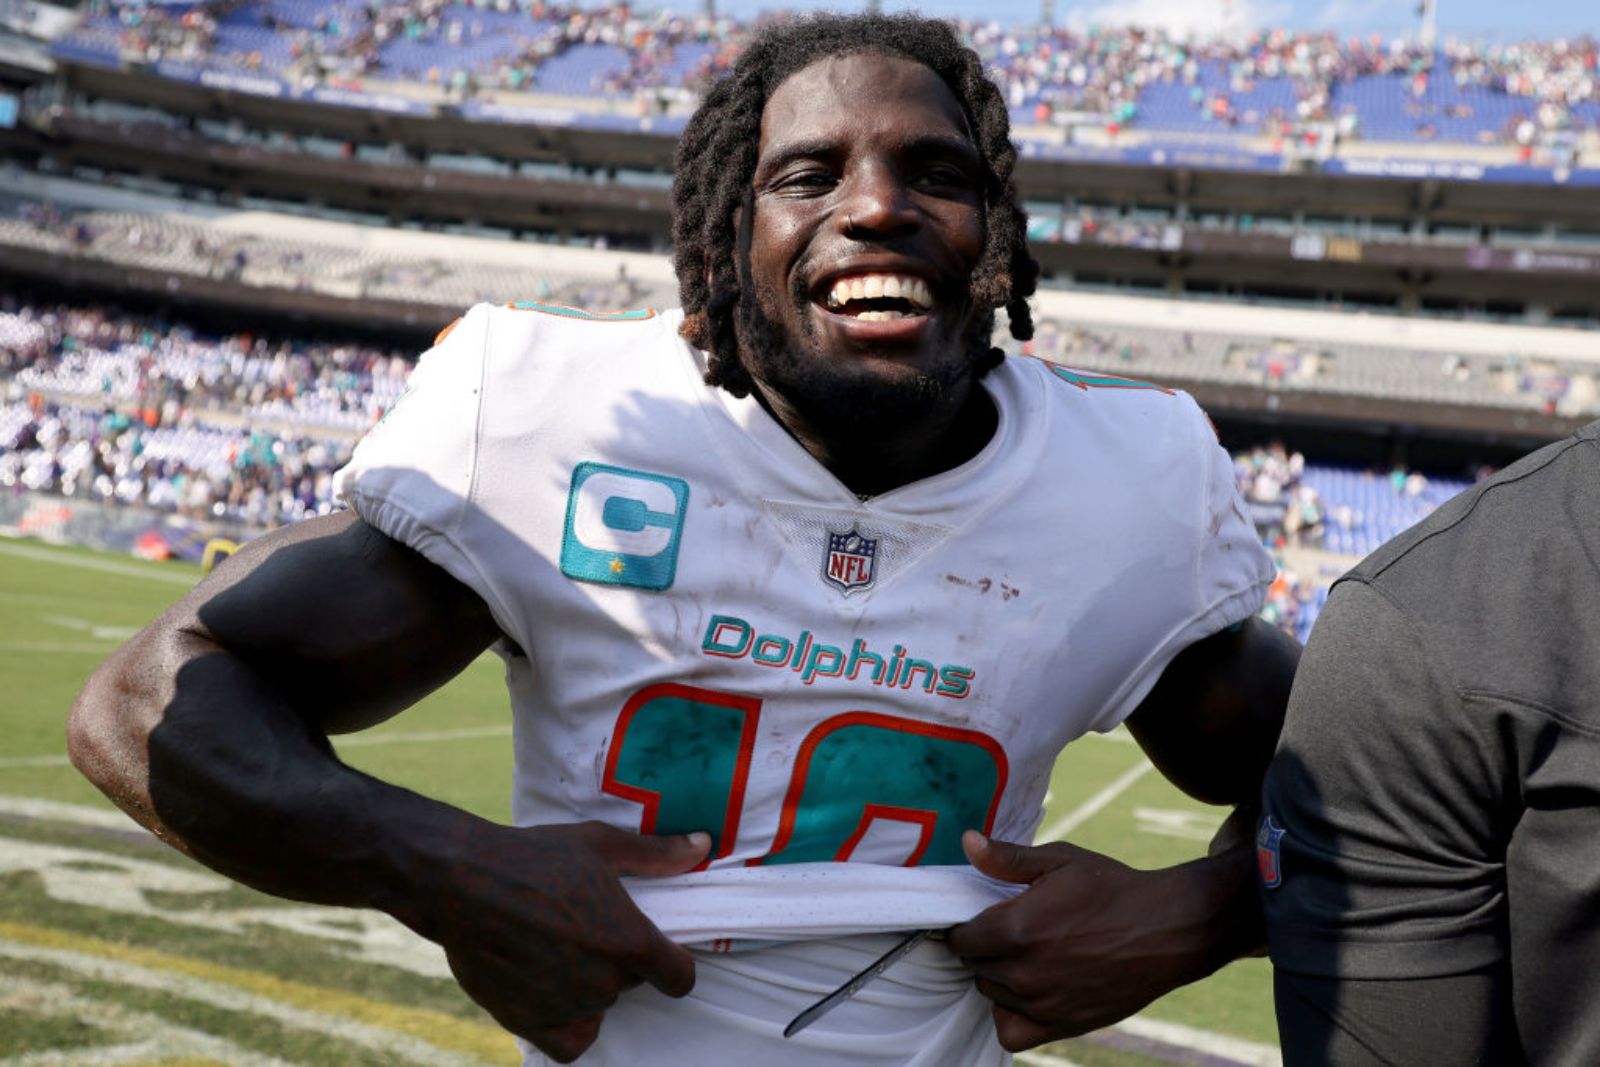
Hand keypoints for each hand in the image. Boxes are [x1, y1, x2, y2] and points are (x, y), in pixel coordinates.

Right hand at [411, 819, 711, 1062]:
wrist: (461, 882)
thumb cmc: (534, 857)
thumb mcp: (600, 845)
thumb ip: (656, 854)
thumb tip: (703, 844)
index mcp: (631, 943)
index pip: (680, 977)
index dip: (673, 964)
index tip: (658, 950)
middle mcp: (605, 984)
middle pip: (632, 983)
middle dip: (618, 961)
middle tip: (586, 928)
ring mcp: (568, 1008)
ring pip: (598, 1006)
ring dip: (587, 986)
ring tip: (557, 947)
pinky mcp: (530, 1023)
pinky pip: (571, 1043)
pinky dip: (569, 1026)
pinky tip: (555, 995)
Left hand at [945, 830, 1241, 1051]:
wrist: (1167, 929)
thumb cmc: (1112, 889)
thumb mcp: (1059, 861)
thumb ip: (1007, 858)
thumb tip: (968, 842)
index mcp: (1016, 929)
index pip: (960, 939)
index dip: (965, 926)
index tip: (981, 917)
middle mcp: (1024, 972)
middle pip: (974, 966)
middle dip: (982, 947)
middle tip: (1008, 931)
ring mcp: (1042, 1003)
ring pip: (990, 994)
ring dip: (998, 976)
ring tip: (1025, 954)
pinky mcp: (1061, 1025)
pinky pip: (1010, 1033)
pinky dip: (1010, 1014)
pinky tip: (1026, 992)